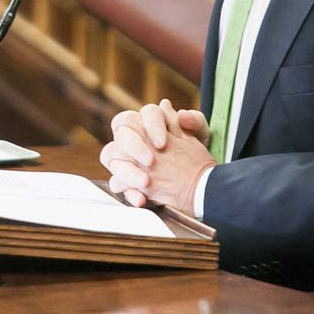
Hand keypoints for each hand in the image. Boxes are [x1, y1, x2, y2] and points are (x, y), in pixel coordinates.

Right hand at [100, 99, 213, 214]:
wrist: (199, 183)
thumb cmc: (196, 154)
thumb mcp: (202, 137)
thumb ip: (195, 121)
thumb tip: (182, 115)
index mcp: (152, 122)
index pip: (145, 113)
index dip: (151, 125)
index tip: (163, 143)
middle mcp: (135, 137)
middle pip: (122, 132)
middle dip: (134, 146)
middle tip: (150, 161)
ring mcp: (128, 159)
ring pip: (111, 157)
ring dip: (127, 171)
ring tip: (145, 182)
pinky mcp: (127, 181)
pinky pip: (118, 184)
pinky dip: (129, 193)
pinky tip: (142, 199)